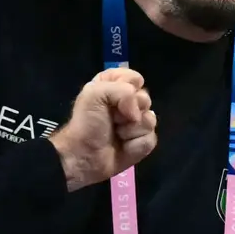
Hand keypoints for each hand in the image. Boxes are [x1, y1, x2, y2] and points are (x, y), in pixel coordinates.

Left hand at [53, 65, 158, 192]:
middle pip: (146, 98)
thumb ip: (122, 91)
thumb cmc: (87, 123)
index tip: (115, 95)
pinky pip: (150, 138)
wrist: (83, 156)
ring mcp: (136, 123)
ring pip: (151, 119)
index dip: (128, 86)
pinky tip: (123, 146)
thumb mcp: (95, 94)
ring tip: (117, 134)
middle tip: (114, 118)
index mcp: (113, 87)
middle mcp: (127, 103)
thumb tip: (138, 113)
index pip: (134, 77)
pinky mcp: (141, 142)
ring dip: (132, 129)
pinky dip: (135, 144)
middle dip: (131, 109)